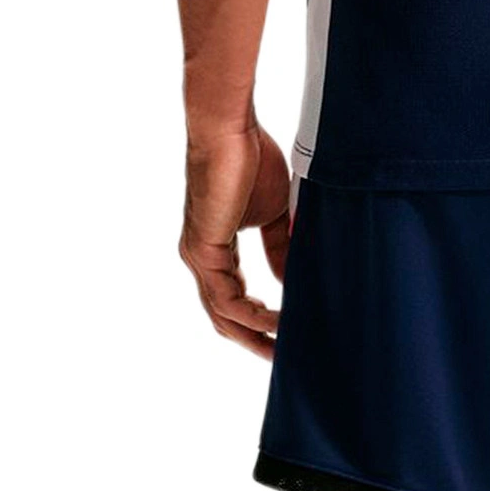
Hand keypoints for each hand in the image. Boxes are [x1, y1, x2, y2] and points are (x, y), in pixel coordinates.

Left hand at [179, 120, 290, 358]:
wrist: (231, 131)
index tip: (287, 334)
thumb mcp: (276, 214)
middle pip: (224, 316)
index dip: (258, 320)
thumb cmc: (252, 159)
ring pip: (222, 313)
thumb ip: (281, 246)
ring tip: (284, 347)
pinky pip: (225, 297)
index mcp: (216, 247)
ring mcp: (199, 255)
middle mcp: (202, 256)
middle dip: (253, 341)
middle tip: (282, 359)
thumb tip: (289, 279)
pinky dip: (250, 314)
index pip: (234, 297)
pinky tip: (275, 320)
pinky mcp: (203, 249)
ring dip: (253, 334)